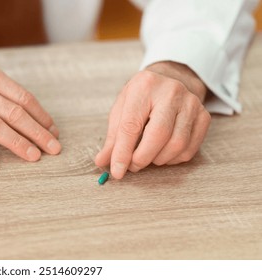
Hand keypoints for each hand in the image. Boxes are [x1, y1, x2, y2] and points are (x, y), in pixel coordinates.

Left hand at [94, 61, 210, 178]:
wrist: (170, 81)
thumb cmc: (141, 98)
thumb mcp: (121, 110)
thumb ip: (113, 138)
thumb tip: (102, 162)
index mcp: (144, 86)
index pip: (131, 126)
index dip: (123, 153)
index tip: (116, 171)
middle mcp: (171, 91)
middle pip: (158, 135)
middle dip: (142, 158)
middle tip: (132, 166)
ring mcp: (191, 103)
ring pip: (177, 144)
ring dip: (158, 159)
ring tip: (146, 157)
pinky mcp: (204, 116)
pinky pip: (189, 149)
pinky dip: (173, 159)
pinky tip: (162, 153)